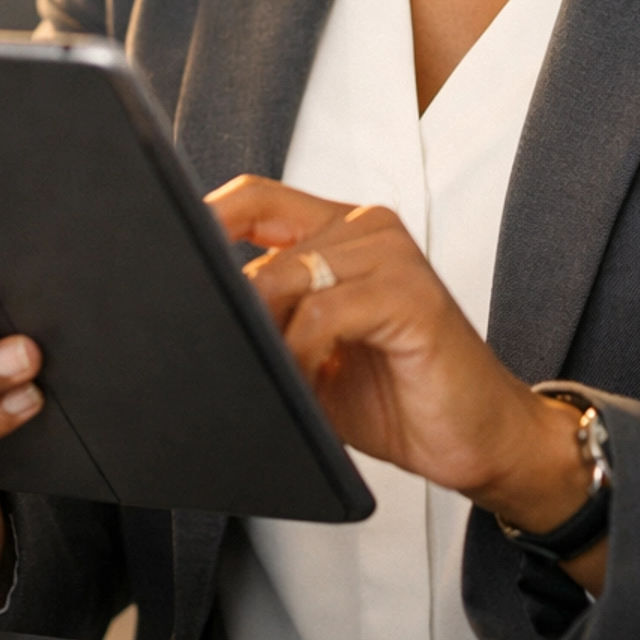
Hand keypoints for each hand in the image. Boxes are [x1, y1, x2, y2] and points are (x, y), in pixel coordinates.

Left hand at [209, 178, 605, 579]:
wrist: (484, 442)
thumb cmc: (399, 398)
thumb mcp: (311, 356)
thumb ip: (264, 325)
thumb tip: (186, 322)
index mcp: (342, 231)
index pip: (255, 198)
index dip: (202, 220)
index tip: (156, 258)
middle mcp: (367, 227)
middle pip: (260, 230)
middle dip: (225, 293)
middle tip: (205, 337)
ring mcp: (391, 256)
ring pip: (284, 274)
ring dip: (261, 332)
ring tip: (266, 375)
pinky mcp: (409, 296)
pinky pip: (322, 312)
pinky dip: (298, 353)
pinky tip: (305, 382)